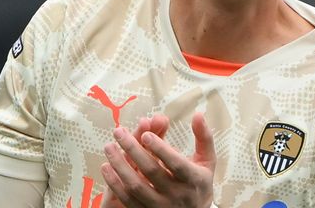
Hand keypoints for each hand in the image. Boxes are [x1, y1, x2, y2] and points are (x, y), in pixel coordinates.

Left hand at [100, 112, 214, 207]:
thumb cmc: (199, 183)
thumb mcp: (207, 161)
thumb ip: (204, 137)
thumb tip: (198, 114)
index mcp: (193, 179)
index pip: (176, 163)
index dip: (160, 149)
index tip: (145, 134)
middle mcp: (177, 194)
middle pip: (152, 172)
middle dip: (133, 150)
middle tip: (119, 132)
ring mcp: (161, 206)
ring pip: (136, 186)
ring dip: (120, 165)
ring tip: (109, 147)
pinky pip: (127, 199)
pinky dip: (115, 184)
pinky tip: (106, 168)